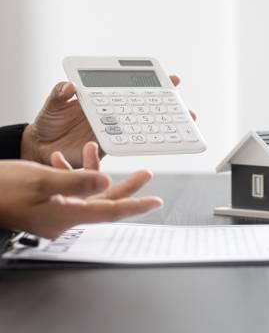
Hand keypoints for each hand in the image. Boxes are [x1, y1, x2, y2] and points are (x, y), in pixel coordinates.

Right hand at [0, 142, 161, 238]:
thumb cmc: (0, 190)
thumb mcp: (41, 181)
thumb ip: (76, 181)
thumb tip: (104, 180)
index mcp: (67, 215)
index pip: (110, 211)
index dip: (135, 205)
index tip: (155, 201)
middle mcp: (64, 217)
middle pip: (104, 201)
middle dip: (126, 186)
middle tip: (146, 174)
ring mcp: (54, 212)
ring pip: (86, 193)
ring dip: (95, 171)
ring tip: (97, 149)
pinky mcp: (45, 205)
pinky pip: (67, 191)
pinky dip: (70, 173)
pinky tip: (63, 158)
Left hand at [21, 75, 196, 166]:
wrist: (41, 150)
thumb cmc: (47, 125)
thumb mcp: (51, 106)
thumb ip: (59, 96)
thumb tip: (69, 87)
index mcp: (102, 99)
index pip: (130, 87)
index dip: (152, 83)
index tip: (172, 80)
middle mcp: (112, 113)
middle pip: (145, 107)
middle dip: (168, 106)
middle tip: (186, 108)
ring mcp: (113, 130)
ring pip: (144, 126)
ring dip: (164, 127)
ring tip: (184, 126)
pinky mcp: (109, 147)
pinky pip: (130, 144)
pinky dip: (146, 144)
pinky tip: (161, 143)